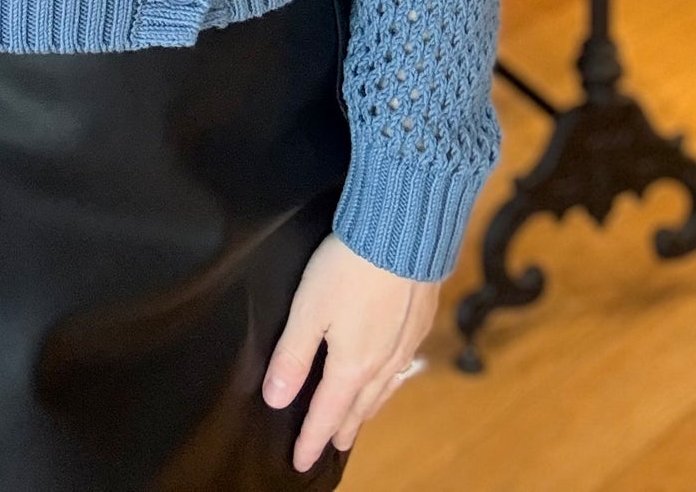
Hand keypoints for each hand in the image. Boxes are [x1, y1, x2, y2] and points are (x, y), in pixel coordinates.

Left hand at [261, 233, 437, 471]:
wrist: (404, 232)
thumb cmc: (349, 269)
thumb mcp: (308, 310)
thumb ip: (293, 355)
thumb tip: (276, 398)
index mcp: (352, 366)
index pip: (328, 413)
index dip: (312, 439)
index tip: (301, 462)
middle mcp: (382, 363)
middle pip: (358, 406)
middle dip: (342, 429)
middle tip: (332, 447)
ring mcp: (404, 344)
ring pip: (383, 389)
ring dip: (367, 409)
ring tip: (358, 420)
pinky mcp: (419, 321)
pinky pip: (401, 367)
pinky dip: (389, 382)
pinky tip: (391, 374)